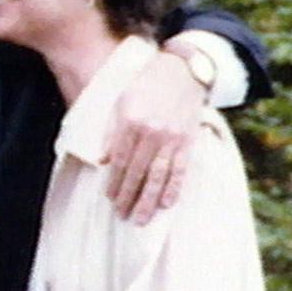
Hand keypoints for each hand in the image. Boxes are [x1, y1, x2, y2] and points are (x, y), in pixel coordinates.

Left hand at [102, 51, 205, 224]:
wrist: (182, 71)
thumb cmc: (146, 85)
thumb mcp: (121, 101)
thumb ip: (111, 131)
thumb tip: (103, 160)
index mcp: (132, 122)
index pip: (121, 160)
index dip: (115, 182)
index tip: (109, 198)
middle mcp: (152, 133)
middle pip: (138, 173)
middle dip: (129, 197)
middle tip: (123, 216)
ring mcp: (172, 139)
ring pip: (158, 176)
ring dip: (149, 200)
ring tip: (141, 219)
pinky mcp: (187, 141)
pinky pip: (180, 170)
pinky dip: (173, 188)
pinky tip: (166, 204)